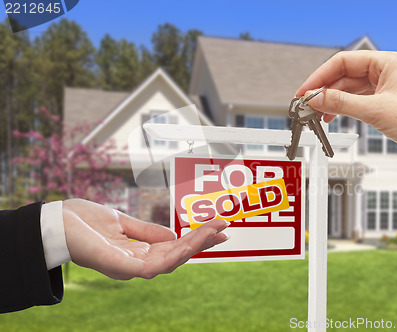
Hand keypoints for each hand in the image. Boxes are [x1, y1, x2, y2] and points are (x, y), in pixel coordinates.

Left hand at [62, 199, 228, 279]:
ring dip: (194, 247)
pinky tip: (189, 243)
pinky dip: (175, 255)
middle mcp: (136, 263)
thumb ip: (146, 231)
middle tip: (225, 229)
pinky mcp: (121, 267)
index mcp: (137, 252)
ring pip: (170, 262)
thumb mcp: (121, 221)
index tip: (217, 228)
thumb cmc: (82, 222)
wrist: (53, 222)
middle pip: (177, 256)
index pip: (174, 248)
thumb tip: (174, 236)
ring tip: (213, 231)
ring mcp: (129, 267)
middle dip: (202, 243)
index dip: (196, 239)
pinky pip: (154, 266)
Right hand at [296, 50, 396, 181]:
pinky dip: (342, 109)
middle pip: (344, 76)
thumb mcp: (375, 111)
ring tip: (316, 115)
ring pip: (349, 90)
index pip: (343, 62)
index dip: (320, 77)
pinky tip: (332, 118)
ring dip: (332, 101)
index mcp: (386, 63)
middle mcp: (384, 72)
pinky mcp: (385, 104)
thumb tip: (314, 99)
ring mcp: (384, 88)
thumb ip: (341, 103)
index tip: (304, 92)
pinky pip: (357, 102)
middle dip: (324, 91)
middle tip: (306, 106)